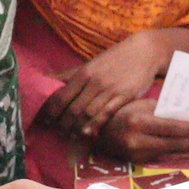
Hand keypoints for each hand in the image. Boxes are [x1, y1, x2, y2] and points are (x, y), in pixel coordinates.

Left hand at [52, 29, 183, 137]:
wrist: (143, 52)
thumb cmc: (114, 59)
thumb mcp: (90, 64)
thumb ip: (69, 75)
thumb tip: (45, 78)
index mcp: (84, 73)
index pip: (62, 96)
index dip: (52, 112)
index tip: (46, 122)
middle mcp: (94, 81)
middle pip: (73, 108)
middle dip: (63, 124)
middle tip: (58, 133)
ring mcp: (110, 89)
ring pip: (89, 113)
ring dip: (77, 128)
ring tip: (71, 136)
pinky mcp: (125, 96)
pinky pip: (107, 113)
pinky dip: (96, 124)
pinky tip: (89, 132)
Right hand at [99, 103, 188, 163]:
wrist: (102, 133)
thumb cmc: (125, 113)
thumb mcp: (141, 106)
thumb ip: (162, 111)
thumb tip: (187, 115)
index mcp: (138, 122)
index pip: (168, 127)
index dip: (188, 129)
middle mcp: (138, 141)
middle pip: (173, 144)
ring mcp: (138, 154)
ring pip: (170, 153)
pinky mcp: (140, 162)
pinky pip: (163, 158)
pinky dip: (178, 153)